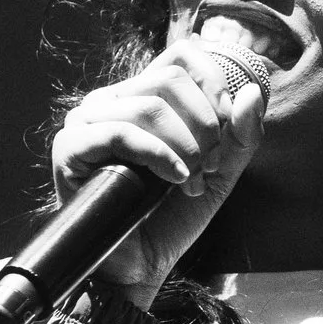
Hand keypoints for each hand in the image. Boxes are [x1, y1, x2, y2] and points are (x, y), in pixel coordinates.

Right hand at [50, 43, 267, 303]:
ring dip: (184, 147)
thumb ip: (240, 135)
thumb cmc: (172, 219)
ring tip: (189, 183)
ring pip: (149, 105)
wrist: (140, 268)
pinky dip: (158, 154)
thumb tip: (251, 92)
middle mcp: (110, 100)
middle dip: (203, 125)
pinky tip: (175, 179)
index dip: (213, 86)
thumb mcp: (219, 173)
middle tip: (206, 167)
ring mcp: (86, 121)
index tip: (223, 132)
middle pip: (170, 79)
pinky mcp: (70, 148)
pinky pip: (120, 132)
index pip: (181, 55)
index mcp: (142, 96)